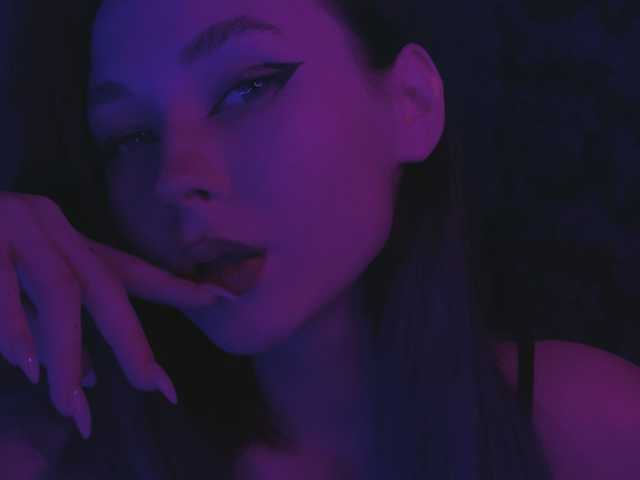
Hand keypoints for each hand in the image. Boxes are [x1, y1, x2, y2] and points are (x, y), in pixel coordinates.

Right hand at [0, 193, 230, 438]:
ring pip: (59, 291)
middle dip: (131, 340)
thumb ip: (59, 330)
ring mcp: (12, 224)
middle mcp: (49, 225)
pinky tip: (27, 366)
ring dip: (69, 353)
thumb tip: (94, 377)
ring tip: (74, 405)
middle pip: (105, 285)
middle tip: (154, 388)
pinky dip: (13, 327)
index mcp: (66, 239)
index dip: (177, 287)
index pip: (130, 269)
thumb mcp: (25, 289)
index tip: (224, 300)